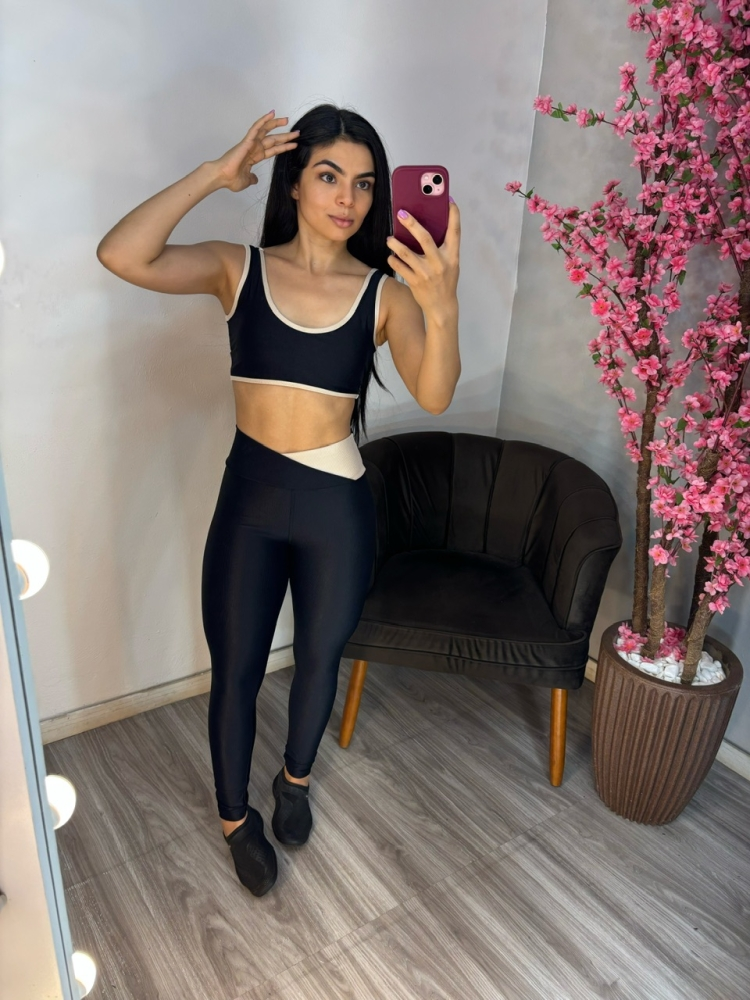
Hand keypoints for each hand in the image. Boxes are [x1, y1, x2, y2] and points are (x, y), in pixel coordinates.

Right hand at [212, 111, 299, 191]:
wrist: (222, 177)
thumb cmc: (231, 179)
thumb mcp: (247, 180)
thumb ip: (252, 178)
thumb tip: (255, 179)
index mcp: (255, 156)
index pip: (273, 150)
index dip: (283, 147)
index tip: (294, 144)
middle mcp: (254, 148)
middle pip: (273, 139)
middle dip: (285, 136)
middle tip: (297, 132)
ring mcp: (251, 143)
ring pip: (266, 130)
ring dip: (276, 124)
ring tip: (287, 120)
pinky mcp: (247, 140)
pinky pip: (256, 128)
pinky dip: (264, 120)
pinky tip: (272, 114)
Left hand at [386, 201, 459, 315]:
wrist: (441, 306)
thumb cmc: (446, 280)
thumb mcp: (451, 263)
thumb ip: (444, 247)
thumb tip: (429, 224)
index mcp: (452, 256)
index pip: (455, 232)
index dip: (453, 215)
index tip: (449, 200)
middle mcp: (440, 263)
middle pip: (425, 239)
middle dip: (412, 224)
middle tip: (401, 213)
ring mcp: (426, 273)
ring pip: (406, 253)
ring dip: (395, 243)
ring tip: (390, 238)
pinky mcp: (414, 282)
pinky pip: (399, 267)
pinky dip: (393, 259)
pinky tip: (391, 256)